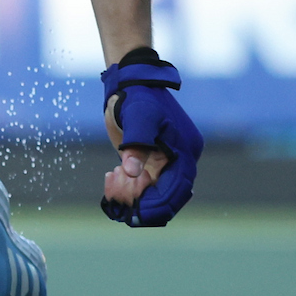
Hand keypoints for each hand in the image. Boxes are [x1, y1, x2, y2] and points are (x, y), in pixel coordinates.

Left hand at [99, 64, 201, 225]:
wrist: (131, 80)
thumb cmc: (137, 96)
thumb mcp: (137, 118)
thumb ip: (136, 144)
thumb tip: (130, 172)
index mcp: (185, 151)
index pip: (177, 189)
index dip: (158, 205)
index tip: (136, 215)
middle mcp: (180, 159)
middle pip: (167, 195)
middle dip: (143, 202)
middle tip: (117, 203)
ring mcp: (166, 160)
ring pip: (154, 191)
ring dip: (133, 194)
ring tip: (110, 181)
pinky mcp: (152, 159)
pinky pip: (145, 183)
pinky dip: (129, 186)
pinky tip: (111, 175)